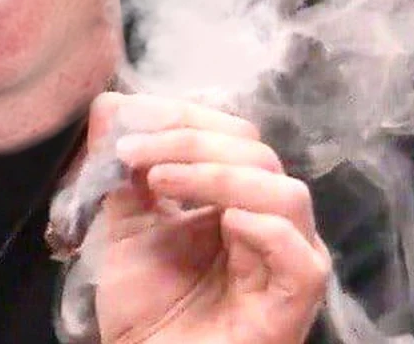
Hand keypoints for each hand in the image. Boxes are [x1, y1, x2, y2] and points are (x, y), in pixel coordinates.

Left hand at [79, 92, 330, 343]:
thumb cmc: (147, 307)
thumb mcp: (124, 224)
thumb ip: (123, 169)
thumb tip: (111, 105)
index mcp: (238, 196)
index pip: (231, 135)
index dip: (183, 120)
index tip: (126, 128)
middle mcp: (272, 221)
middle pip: (256, 153)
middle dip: (191, 140)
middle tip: (134, 153)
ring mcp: (290, 260)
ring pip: (284, 192)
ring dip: (217, 174)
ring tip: (160, 180)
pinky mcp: (296, 301)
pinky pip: (301, 255)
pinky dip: (263, 228)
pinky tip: (222, 223)